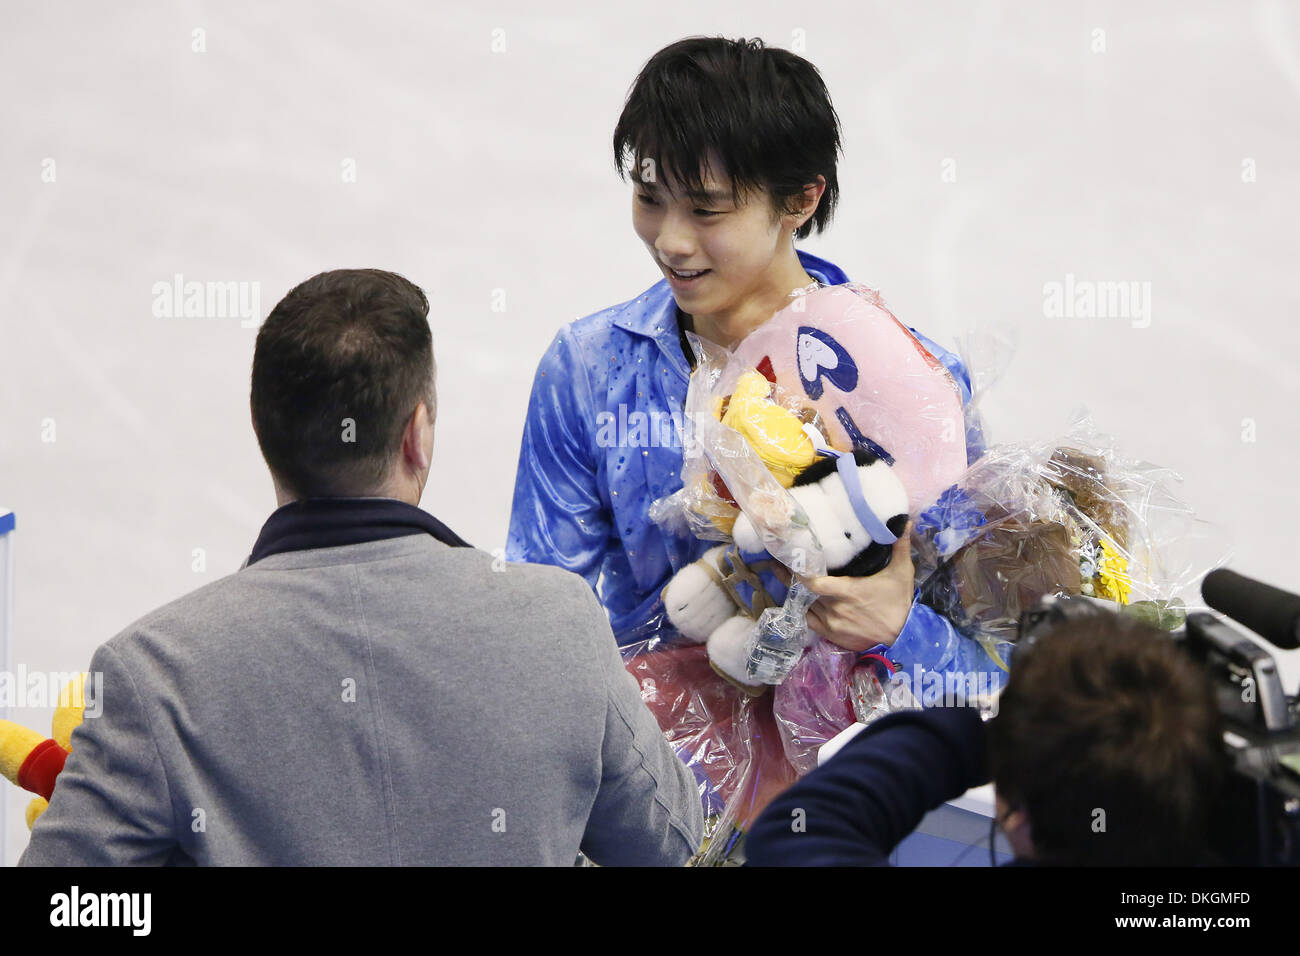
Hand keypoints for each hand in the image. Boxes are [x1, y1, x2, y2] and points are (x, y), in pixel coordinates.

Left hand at [773, 522, 914, 651]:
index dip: (798, 573)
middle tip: (778, 564)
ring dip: (797, 594)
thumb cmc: (900, 602)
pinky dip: (803, 610)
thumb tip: (905, 523)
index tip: (787, 559)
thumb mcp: (902, 573)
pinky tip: (798, 600)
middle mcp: (836, 609)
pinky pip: (809, 621)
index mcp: (849, 591)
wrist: (903, 636)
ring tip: (786, 578)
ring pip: (806, 606)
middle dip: (789, 578)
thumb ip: (900, 547)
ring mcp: (832, 624)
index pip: (814, 583)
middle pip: (804, 593)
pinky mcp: (832, 635)